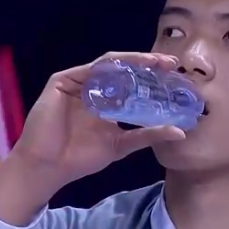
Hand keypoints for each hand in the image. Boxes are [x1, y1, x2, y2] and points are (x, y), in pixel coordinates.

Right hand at [0, 52, 185, 224]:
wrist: (49, 167)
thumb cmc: (80, 158)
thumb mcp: (122, 145)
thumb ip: (148, 135)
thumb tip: (180, 132)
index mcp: (108, 101)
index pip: (134, 83)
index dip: (154, 78)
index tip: (177, 76)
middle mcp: (94, 88)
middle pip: (124, 70)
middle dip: (147, 64)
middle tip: (170, 63)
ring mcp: (78, 83)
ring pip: (109, 65)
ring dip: (132, 61)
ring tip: (154, 62)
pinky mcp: (62, 81)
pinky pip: (89, 70)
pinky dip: (109, 69)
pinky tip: (127, 69)